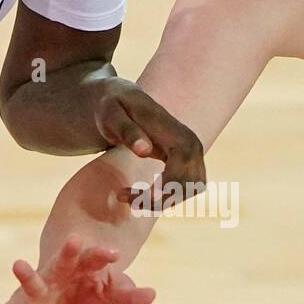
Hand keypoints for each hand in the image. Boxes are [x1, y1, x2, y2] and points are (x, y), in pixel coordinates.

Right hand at [0, 234, 155, 303]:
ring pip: (31, 281)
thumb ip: (128, 294)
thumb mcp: (111, 291)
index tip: (115, 253)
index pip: (94, 258)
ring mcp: (37, 287)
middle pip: (64, 261)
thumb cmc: (90, 286)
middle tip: (75, 240)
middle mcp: (57, 271)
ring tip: (17, 264)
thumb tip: (151, 294)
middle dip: (70, 253)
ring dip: (26, 273)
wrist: (62, 288)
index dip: (103, 256)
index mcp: (82, 265)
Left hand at [95, 76, 206, 202]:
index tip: (149, 198)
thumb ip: (126, 130)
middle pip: (189, 180)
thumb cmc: (114, 107)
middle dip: (161, 198)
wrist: (124, 101)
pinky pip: (186, 189)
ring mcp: (192, 154)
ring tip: (129, 197)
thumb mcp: (111, 114)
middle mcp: (190, 142)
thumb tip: (144, 151)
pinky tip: (144, 196)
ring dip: (163, 201)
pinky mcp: (188, 164)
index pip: (183, 158)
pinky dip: (167, 198)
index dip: (172, 181)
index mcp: (173, 128)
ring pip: (190, 189)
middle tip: (124, 198)